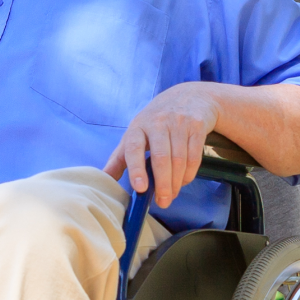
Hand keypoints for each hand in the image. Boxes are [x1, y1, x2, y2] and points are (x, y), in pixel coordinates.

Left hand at [103, 83, 218, 209]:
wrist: (188, 97)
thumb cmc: (156, 121)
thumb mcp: (135, 134)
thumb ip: (120, 157)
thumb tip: (103, 179)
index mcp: (138, 126)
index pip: (133, 147)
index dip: (135, 168)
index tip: (140, 188)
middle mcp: (157, 123)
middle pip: (161, 158)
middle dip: (162, 184)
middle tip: (162, 202)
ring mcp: (178, 123)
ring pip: (179, 160)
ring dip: (176, 182)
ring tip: (171, 195)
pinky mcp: (196, 127)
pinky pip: (194, 157)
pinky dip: (189, 174)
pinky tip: (183, 181)